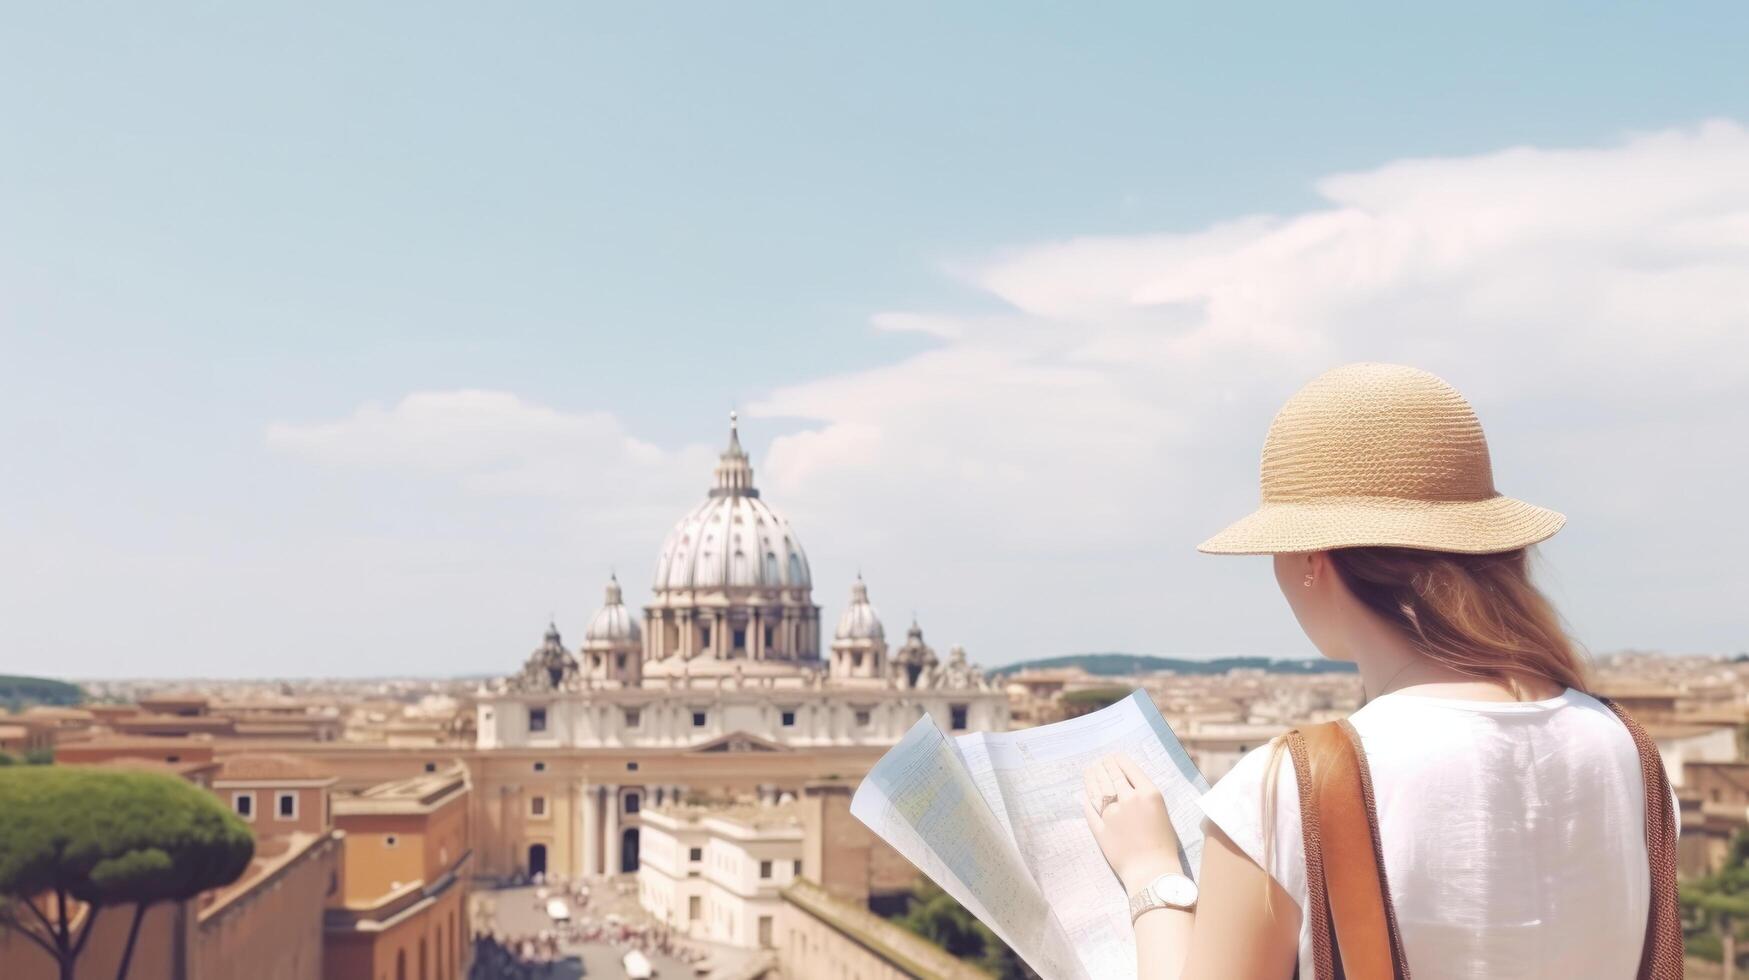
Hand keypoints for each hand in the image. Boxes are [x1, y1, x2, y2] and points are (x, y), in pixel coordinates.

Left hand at [1083, 753, 1183, 892]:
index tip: (1112, 757)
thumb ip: (1144, 796)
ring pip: (1098, 788)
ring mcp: (1111, 813)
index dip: (1118, 760)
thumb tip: (1127, 784)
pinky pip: (1089, 808)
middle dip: (1104, 765)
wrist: (1152, 872)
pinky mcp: (1099, 827)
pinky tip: (1085, 793)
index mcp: (1148, 793)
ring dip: (1092, 776)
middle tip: (1099, 762)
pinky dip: (1086, 799)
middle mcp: (1129, 799)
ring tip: (1090, 770)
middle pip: (1111, 774)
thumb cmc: (1164, 845)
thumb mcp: (1162, 812)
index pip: (1128, 768)